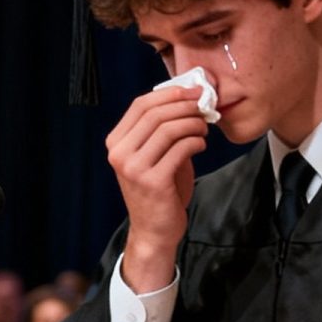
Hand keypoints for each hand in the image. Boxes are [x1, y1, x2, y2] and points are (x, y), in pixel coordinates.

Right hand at [106, 86, 210, 290]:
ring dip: (193, 123)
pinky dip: (196, 142)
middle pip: (155, 114)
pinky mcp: (153, 181)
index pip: (140, 105)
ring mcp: (134, 168)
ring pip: (169, 129)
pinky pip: (180, 149)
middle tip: (204, 106)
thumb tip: (188, 101)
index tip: (192, 91)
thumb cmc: (160, 191)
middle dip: (184, 105)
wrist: (155, 230)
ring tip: (204, 128)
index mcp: (116, 143)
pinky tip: (201, 144)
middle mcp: (120, 153)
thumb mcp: (155, 156)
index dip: (169, 94)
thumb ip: (163, 132)